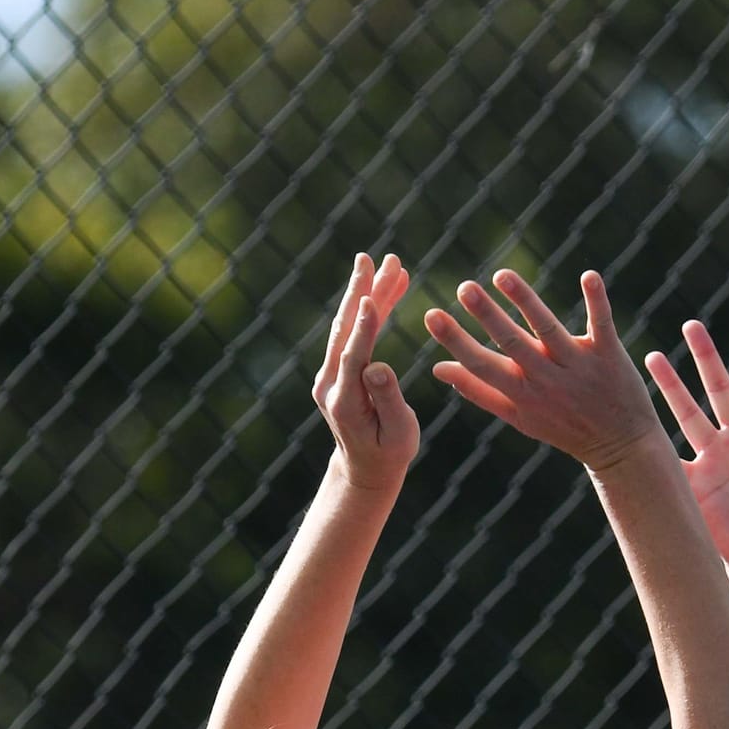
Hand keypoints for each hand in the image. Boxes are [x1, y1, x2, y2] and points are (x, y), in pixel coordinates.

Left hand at [313, 251, 418, 494]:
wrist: (364, 467)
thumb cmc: (388, 454)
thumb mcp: (399, 434)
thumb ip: (389, 401)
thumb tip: (379, 367)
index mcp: (345, 402)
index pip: (353, 358)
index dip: (362, 329)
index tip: (370, 298)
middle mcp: (330, 383)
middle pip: (346, 331)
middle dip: (362, 293)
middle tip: (375, 260)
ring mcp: (330, 373)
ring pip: (348, 326)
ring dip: (365, 292)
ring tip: (382, 262)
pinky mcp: (336, 367)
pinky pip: (352, 333)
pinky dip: (369, 310)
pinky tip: (385, 289)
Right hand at [426, 269, 661, 473]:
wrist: (621, 446)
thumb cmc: (563, 426)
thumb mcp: (519, 416)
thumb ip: (479, 390)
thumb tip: (438, 369)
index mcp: (522, 394)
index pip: (482, 365)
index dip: (456, 341)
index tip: (431, 315)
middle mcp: (547, 379)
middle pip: (513, 344)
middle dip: (488, 316)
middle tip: (465, 288)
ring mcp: (579, 366)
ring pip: (549, 330)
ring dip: (526, 301)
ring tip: (503, 276)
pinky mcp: (608, 355)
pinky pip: (601, 324)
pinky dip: (596, 301)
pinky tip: (588, 276)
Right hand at [646, 320, 728, 583]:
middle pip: (721, 389)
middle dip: (706, 357)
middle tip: (691, 324)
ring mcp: (716, 459)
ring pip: (688, 412)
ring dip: (670, 386)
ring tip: (650, 356)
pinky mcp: (695, 481)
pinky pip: (669, 453)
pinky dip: (650, 437)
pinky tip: (631, 412)